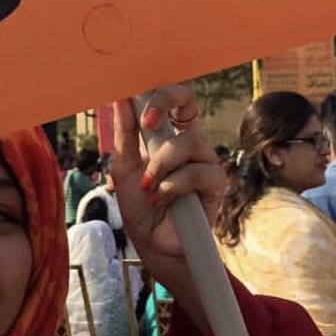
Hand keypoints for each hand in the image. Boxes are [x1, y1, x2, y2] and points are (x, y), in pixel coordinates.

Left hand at [107, 84, 222, 325]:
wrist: (153, 246)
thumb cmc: (140, 208)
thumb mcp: (123, 168)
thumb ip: (125, 135)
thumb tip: (120, 99)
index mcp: (166, 134)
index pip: (170, 97)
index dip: (156, 89)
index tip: (132, 95)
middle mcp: (187, 142)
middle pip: (189, 99)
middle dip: (166, 101)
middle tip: (147, 121)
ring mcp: (204, 159)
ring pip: (188, 141)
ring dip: (161, 164)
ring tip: (148, 187)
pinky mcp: (216, 182)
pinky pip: (197, 171)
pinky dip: (172, 185)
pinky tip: (161, 198)